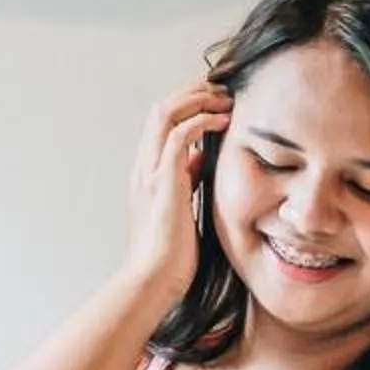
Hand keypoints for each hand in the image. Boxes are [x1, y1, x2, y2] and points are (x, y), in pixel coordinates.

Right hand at [125, 81, 231, 299]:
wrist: (153, 279)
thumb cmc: (170, 255)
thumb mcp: (181, 207)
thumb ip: (186, 180)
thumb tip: (198, 159)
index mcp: (147, 172)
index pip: (162, 122)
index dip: (187, 104)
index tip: (215, 101)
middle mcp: (144, 166)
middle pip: (162, 108)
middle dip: (193, 91)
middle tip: (223, 90)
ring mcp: (150, 171)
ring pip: (166, 112)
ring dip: (197, 99)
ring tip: (225, 99)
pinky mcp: (163, 181)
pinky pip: (178, 135)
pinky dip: (201, 121)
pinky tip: (222, 122)